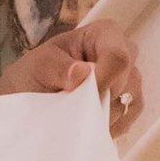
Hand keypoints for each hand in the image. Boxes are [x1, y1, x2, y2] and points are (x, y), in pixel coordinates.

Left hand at [0, 13, 143, 136]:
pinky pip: (128, 118)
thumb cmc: (34, 75)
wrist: (28, 98)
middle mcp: (122, 53)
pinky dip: (108, 126)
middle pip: (128, 79)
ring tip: (76, 116)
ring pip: (130, 101)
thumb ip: (58, 68)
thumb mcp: (37, 66)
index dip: (104, 80)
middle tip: (74, 108)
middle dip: (101, 100)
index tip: (81, 96)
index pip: (118, 56)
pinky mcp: (128, 104)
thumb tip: (83, 74)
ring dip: (103, 115)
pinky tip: (86, 124)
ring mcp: (128, 79)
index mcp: (103, 34)